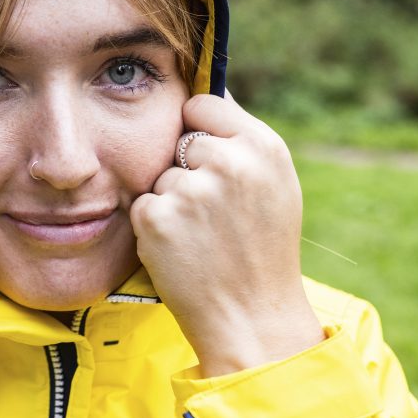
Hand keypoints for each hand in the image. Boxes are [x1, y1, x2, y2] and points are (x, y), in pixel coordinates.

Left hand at [129, 93, 323, 375]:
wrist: (253, 317)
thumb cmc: (263, 249)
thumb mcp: (274, 184)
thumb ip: (240, 141)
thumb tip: (196, 100)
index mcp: (262, 146)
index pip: (202, 103)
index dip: (198, 128)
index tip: (206, 156)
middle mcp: (228, 162)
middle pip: (178, 139)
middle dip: (186, 168)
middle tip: (215, 212)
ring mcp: (190, 190)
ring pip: (160, 175)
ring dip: (172, 200)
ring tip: (203, 235)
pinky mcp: (157, 217)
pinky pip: (144, 204)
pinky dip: (155, 225)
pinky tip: (183, 249)